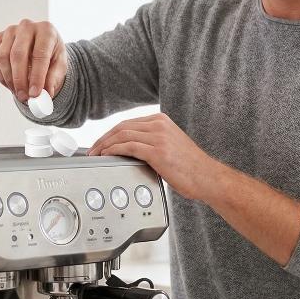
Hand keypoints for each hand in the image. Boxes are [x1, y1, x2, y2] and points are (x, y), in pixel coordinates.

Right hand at [0, 19, 67, 101]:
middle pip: (17, 55)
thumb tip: (45, 94)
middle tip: (24, 96)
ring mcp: (11, 31)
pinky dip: (1, 76)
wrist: (44, 48)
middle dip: (20, 80)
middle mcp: (27, 26)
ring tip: (18, 92)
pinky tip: (10, 84)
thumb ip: (52, 79)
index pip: (39, 55)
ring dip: (9, 79)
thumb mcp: (59, 67)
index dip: (37, 77)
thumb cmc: (52, 54)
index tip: (35, 93)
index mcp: (46, 30)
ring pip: (3, 57)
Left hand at [87, 113, 217, 199]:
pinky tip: (106, 156)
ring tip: (95, 155)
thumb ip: (152, 142)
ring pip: (122, 135)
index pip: (128, 123)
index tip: (100, 144)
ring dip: (104, 145)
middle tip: (92, 150)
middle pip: (122, 127)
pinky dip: (113, 151)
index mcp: (161, 121)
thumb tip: (130, 150)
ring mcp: (159, 137)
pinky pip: (128, 147)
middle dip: (103, 139)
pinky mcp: (157, 151)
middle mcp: (159, 125)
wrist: (207, 177)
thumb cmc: (190, 167)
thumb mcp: (170, 145)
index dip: (110, 133)